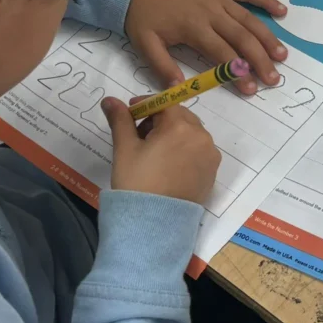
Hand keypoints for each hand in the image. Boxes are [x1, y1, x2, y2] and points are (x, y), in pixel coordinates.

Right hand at [103, 97, 220, 203]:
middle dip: (160, 119)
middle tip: (139, 135)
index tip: (130, 114)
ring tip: (153, 151)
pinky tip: (168, 164)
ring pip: (191, 132)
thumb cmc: (137, 182)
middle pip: (180, 116)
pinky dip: (185, 149)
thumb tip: (110, 99)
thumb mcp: (125, 149)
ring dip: (173, 133)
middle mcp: (201, 136)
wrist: (154, 223)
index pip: (164, 103)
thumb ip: (121, 120)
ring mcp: (210, 154)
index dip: (146, 105)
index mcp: (180, 127)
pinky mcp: (212, 170)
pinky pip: (198, 149)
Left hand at [125, 0, 287, 94]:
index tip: (251, 89)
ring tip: (282, 55)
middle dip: (260, 60)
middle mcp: (212, 12)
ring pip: (249, 19)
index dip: (238, 73)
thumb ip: (163, 67)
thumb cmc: (142, 14)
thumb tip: (180, 88)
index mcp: (194, 28)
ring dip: (267, 37)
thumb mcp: (145, 44)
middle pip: (242, 39)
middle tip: (273, 79)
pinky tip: (282, 11)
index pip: (223, 55)